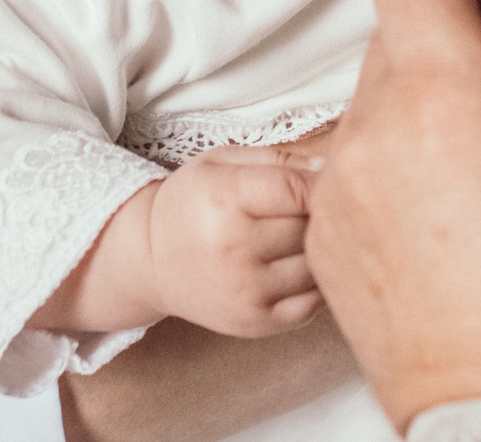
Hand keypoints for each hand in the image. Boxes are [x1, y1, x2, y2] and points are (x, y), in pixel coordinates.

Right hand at [141, 146, 325, 336]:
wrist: (150, 262)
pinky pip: (314, 302)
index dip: (323, 181)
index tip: (329, 178)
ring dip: (321, 249)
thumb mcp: (221, 162)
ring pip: (317, 265)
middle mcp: (234, 249)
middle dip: (321, 213)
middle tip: (314, 206)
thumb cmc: (192, 203)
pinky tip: (300, 265)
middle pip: (311, 226)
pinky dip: (318, 283)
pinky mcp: (256, 323)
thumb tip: (329, 168)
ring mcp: (246, 292)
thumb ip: (278, 158)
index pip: (299, 189)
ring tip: (302, 234)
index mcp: (224, 200)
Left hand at [311, 0, 480, 428]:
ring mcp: (340, 196)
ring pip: (383, 98)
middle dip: (472, 30)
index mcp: (447, 98)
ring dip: (444, 96)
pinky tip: (480, 206)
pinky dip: (413, 157)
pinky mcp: (331, 248)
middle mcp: (372, 136)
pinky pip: (363, 163)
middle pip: (402, 30)